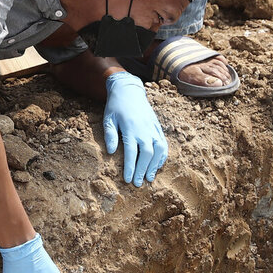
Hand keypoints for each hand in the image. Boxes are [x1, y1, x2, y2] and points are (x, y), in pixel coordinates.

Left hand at [102, 72, 167, 186]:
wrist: (129, 89)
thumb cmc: (115, 106)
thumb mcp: (108, 119)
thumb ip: (110, 135)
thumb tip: (111, 152)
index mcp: (130, 128)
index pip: (132, 152)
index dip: (131, 167)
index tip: (128, 180)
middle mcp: (144, 129)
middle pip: (147, 153)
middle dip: (143, 170)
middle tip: (139, 184)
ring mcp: (152, 128)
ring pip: (158, 149)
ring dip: (155, 165)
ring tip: (150, 178)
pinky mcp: (157, 126)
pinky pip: (163, 143)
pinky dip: (162, 156)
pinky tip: (158, 165)